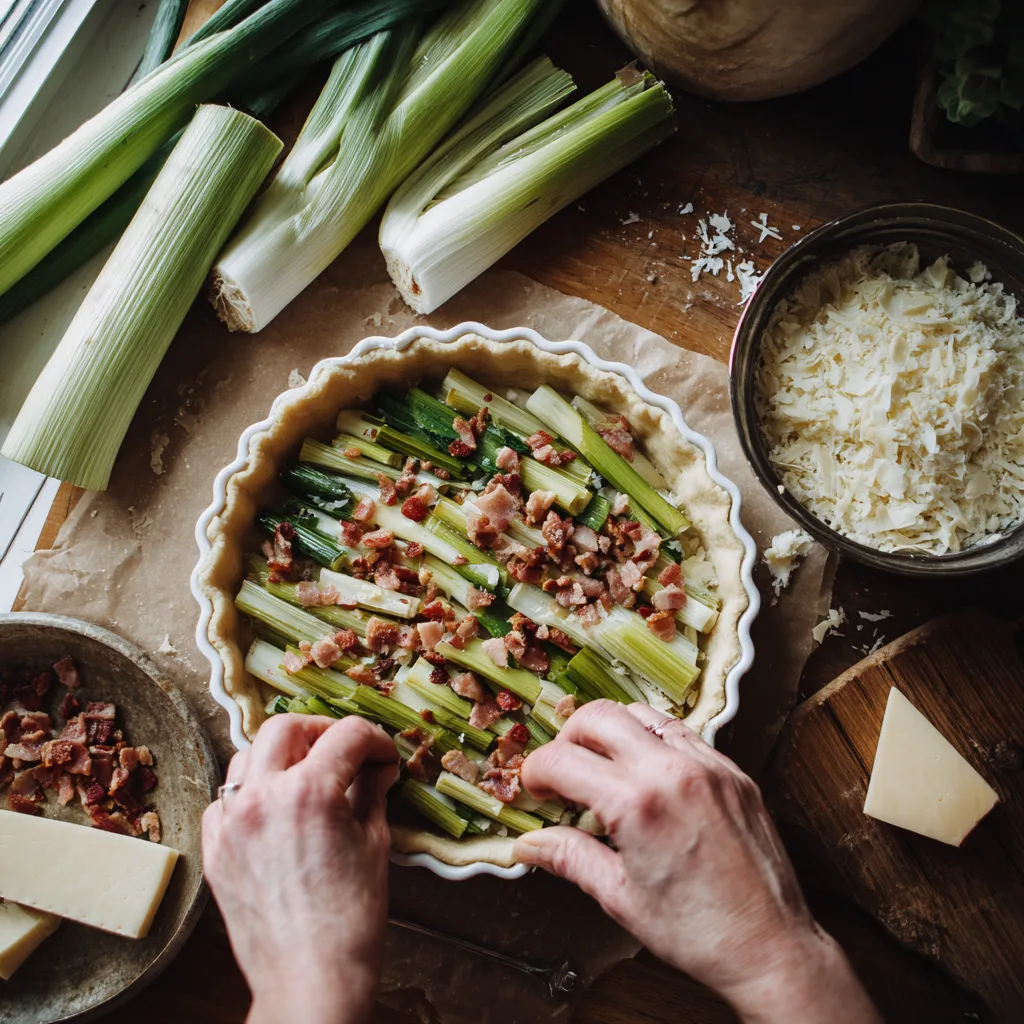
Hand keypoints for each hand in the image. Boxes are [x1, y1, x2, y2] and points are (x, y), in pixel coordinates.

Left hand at [203, 714, 398, 1023]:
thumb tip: (376, 768)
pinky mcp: (215, 850)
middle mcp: (262, 798)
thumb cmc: (350, 920)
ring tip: (307, 777)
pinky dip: (250, 795)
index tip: (384, 756)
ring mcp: (231, 823)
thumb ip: (371, 792)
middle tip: (345, 751)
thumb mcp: (375, 843)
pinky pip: (224, 801)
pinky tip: (274, 812)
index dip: (376, 740)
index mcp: (310, 793)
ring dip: (281, 757)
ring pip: (248, 758)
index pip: (347, 735)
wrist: (311, 978)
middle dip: (321, 732)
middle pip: (286, 727)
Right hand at [516, 701, 879, 1023]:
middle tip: (563, 771)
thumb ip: (569, 857)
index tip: (536, 789)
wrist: (771, 947)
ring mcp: (708, 765)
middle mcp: (672, 771)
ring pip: (641, 713)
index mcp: (637, 804)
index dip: (536, 772)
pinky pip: (682, 732)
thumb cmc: (698, 933)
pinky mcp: (732, 771)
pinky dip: (653, 741)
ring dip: (611, 732)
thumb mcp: (619, 897)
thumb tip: (529, 845)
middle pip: (597, 716)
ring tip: (604, 768)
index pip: (562, 759)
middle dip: (568, 738)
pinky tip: (647, 773)